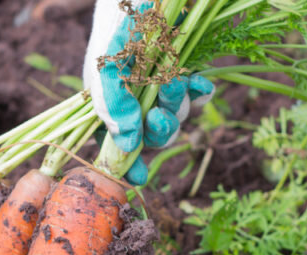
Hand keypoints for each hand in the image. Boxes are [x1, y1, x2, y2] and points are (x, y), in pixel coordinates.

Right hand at [83, 0, 213, 184]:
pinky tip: (198, 84)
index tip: (138, 177)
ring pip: (176, 117)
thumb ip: (111, 104)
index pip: (118, 143)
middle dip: (159, 130)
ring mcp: (162, 85)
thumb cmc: (119, 24)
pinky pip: (198, 96)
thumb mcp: (106, 65)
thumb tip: (127, 142)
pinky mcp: (186, 70)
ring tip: (174, 82)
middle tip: (160, 116)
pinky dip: (200, 93)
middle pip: (152, 135)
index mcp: (111, 102)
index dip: (128, 164)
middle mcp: (136, 98)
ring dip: (177, 106)